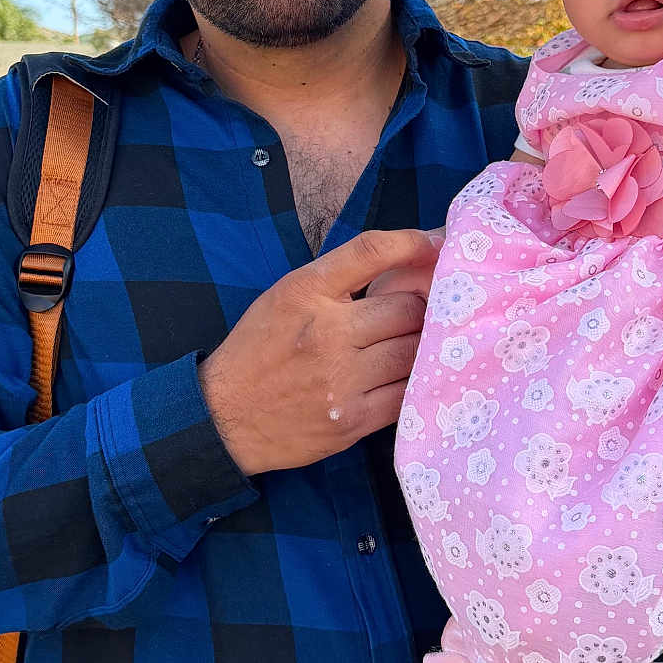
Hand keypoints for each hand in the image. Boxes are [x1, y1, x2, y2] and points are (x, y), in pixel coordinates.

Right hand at [199, 229, 440, 474]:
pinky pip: (406, 393)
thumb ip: (340, 278)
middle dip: (420, 308)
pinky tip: (404, 378)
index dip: (413, 243)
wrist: (225, 418)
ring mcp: (341, 378)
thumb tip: (407, 257)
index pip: (371, 251)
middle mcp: (326, 331)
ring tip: (412, 346)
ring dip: (420, 347)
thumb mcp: (287, 296)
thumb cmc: (261, 349)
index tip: (437, 244)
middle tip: (421, 314)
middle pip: (408, 308)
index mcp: (305, 291)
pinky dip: (412, 383)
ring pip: (413, 351)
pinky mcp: (353, 419)